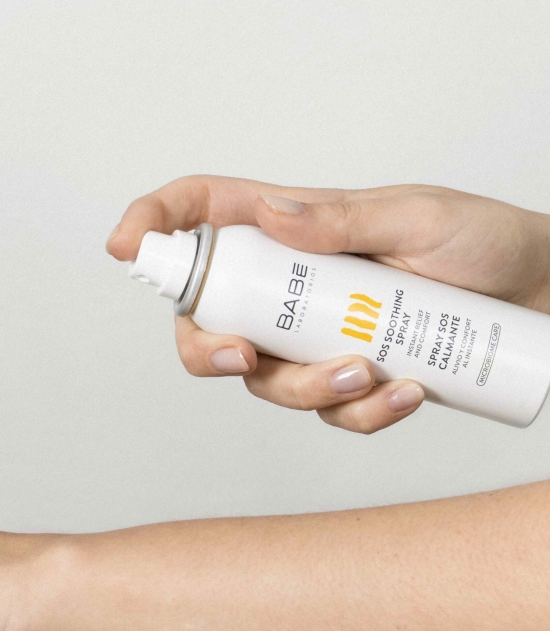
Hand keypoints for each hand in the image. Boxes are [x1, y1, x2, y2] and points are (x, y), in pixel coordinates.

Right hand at [106, 177, 549, 433]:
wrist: (539, 296)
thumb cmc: (483, 243)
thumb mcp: (417, 216)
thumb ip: (341, 218)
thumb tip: (268, 215)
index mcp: (294, 228)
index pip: (202, 217)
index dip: (153, 226)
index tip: (125, 247)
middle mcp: (293, 288)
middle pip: (208, 320)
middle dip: (208, 349)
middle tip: (244, 356)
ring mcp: (319, 337)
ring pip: (270, 383)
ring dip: (309, 389)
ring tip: (372, 371)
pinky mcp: (353, 377)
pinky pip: (331, 411)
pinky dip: (362, 412)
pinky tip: (407, 392)